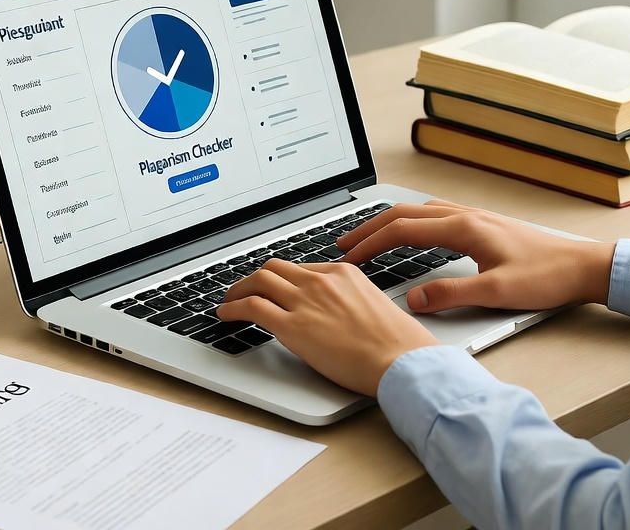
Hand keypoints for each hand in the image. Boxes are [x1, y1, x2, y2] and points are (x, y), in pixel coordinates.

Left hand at [217, 260, 438, 395]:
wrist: (402, 361)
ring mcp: (305, 301)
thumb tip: (337, 313)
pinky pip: (252, 307)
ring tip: (229, 301)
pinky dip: (233, 307)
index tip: (274, 289)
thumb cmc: (398, 344)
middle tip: (244, 290)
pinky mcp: (293, 326)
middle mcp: (321, 281)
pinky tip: (226, 314)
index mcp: (344, 273)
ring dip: (238, 290)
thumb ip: (351, 301)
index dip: (282, 280)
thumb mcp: (375, 306)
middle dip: (255, 278)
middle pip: (275, 268)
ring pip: (258, 281)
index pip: (301, 269)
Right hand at [338, 200, 615, 313]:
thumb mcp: (497, 293)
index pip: (402, 229)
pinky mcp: (484, 224)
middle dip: (370, 228)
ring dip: (390, 222)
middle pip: (404, 214)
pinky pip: (435, 216)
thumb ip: (451, 295)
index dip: (370, 242)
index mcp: (463, 228)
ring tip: (370, 237)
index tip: (347, 255)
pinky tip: (413, 235)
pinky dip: (412, 222)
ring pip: (419, 212)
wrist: (584, 266)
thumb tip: (413, 299)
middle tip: (343, 243)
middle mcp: (466, 215)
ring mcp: (475, 217)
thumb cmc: (547, 277)